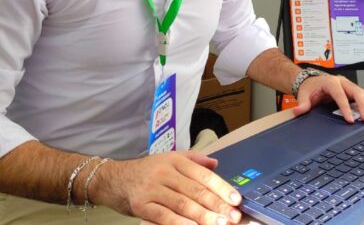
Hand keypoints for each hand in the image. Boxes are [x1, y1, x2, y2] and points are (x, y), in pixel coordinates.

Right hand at [91, 150, 241, 223]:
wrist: (114, 179)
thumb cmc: (146, 171)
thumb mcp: (169, 159)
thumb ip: (194, 160)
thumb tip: (216, 163)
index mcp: (175, 160)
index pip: (203, 174)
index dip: (221, 187)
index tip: (236, 198)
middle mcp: (165, 172)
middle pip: (195, 190)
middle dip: (216, 204)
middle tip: (233, 216)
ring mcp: (152, 189)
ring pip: (182, 204)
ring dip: (203, 216)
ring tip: (220, 224)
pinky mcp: (141, 205)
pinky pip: (164, 216)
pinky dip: (179, 223)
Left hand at [293, 74, 363, 122]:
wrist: (312, 81)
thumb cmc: (310, 88)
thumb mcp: (304, 94)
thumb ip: (303, 103)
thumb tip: (298, 111)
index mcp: (330, 82)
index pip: (339, 94)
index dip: (345, 107)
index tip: (350, 119)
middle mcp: (342, 82)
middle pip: (356, 92)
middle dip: (363, 106)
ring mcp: (349, 85)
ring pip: (363, 93)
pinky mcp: (353, 90)